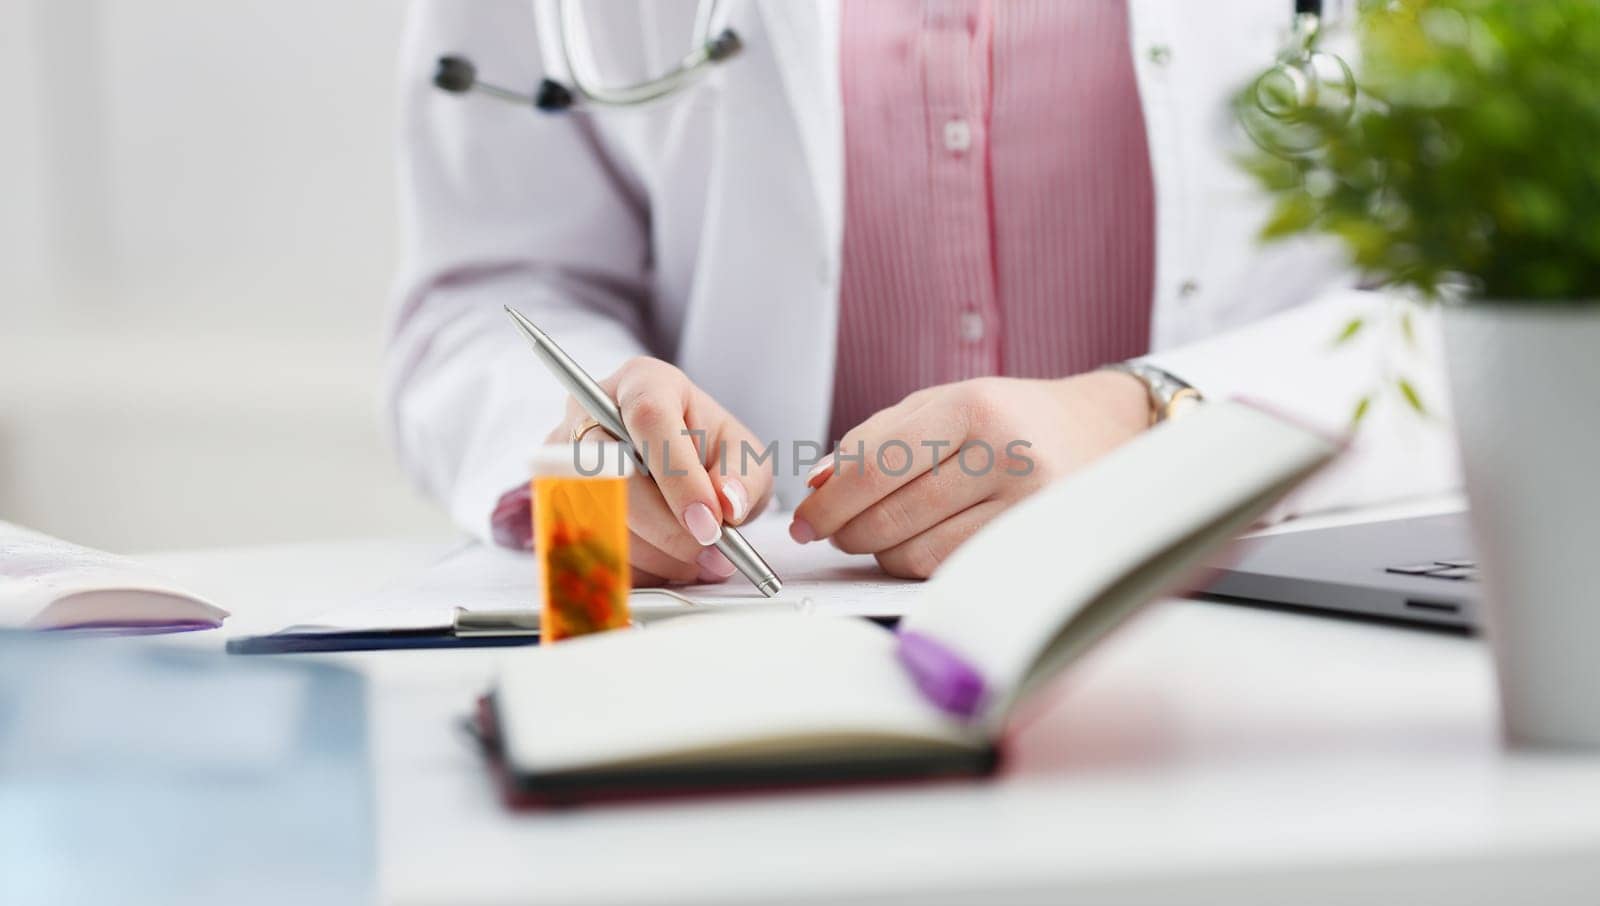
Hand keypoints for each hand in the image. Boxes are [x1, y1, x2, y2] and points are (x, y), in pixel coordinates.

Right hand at [518, 357, 771, 585]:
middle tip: (709, 554)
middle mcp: (589, 410)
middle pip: (614, 472)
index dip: (678, 476)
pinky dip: (634, 565)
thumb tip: (726, 504)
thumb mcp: (744, 456)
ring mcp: (561, 454)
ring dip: (655, 553)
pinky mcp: (551, 497)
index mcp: (643, 382)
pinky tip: (665, 559)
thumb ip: (742, 477)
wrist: (679, 468)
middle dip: (666, 527)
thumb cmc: (709, 451)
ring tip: (696, 557)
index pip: (648, 419)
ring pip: (599, 516)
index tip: (710, 523)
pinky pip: (587, 544)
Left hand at [790, 372, 1148, 578]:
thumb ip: (877, 437)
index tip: (806, 517)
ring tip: (881, 533)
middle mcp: (1005, 455)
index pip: (872, 465)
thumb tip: (819, 484)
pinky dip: (916, 564)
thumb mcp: (945, 404)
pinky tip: (919, 544)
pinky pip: (947, 571)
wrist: (1104, 434)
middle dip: (845, 530)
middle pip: (887, 514)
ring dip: (880, 551)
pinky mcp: (1034, 546)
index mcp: (972, 407)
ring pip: (912, 553)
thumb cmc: (1012, 418)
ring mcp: (1025, 506)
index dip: (827, 501)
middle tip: (833, 530)